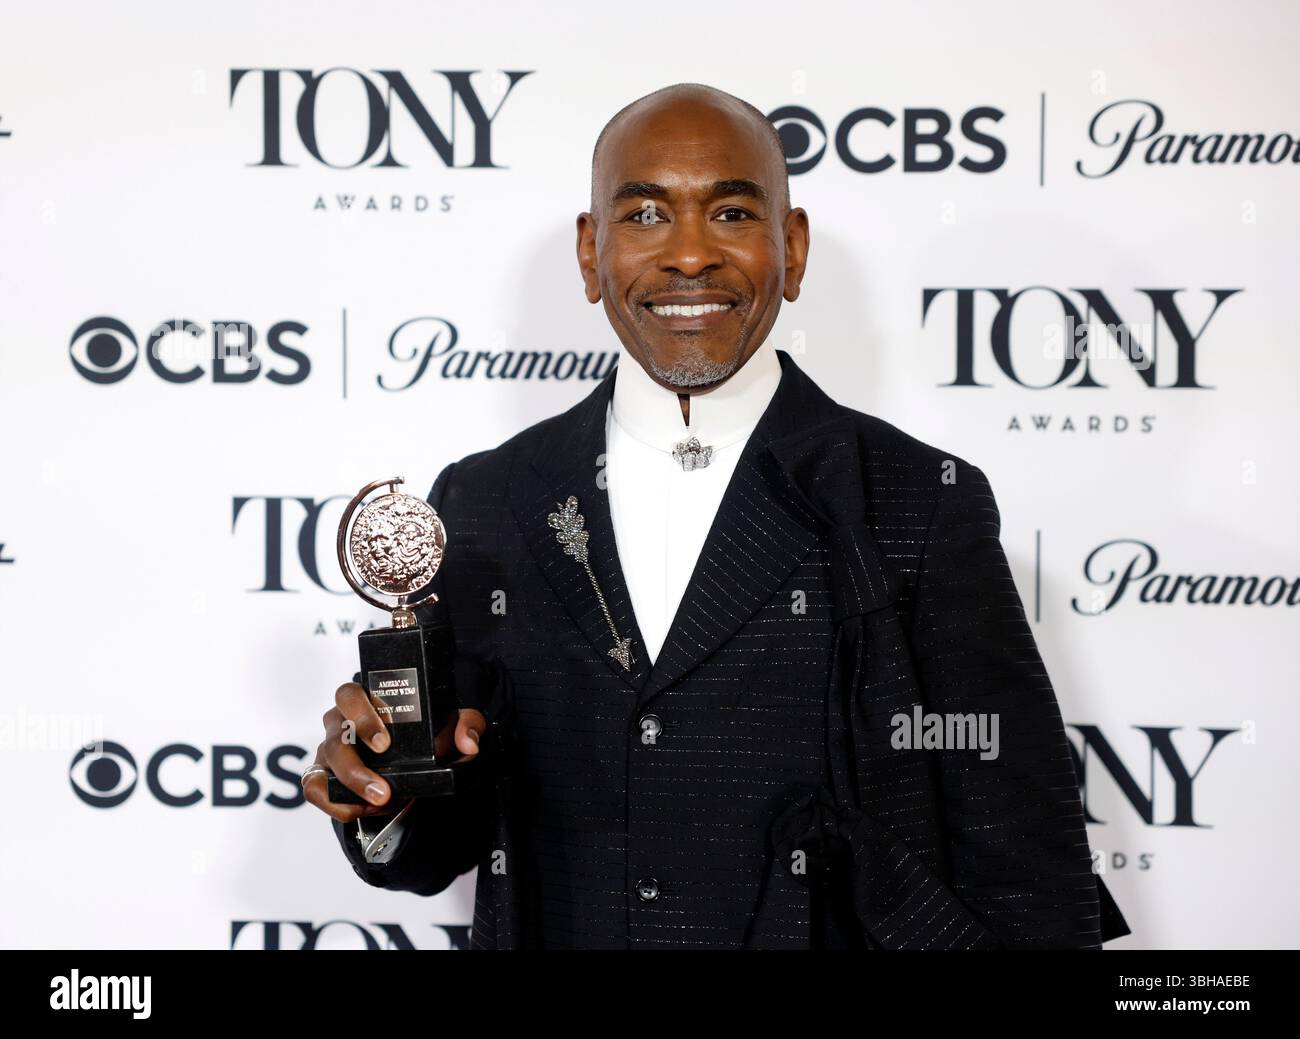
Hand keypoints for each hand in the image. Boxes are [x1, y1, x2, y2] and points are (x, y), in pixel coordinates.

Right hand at [302, 680, 486, 823]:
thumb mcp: (452, 726)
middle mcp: (342, 721)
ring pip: (324, 764)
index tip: (385, 743)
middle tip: (383, 789)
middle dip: (355, 766)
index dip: (361, 716)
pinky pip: (314, 789)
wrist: (416, 765)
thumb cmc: (427, 735)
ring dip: (349, 788)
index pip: (349, 695)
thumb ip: (467, 725)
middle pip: (334, 735)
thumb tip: (467, 742)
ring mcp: (329, 749)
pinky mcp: (323, 776)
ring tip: (379, 804)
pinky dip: (334, 804)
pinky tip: (360, 811)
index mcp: (367, 700)